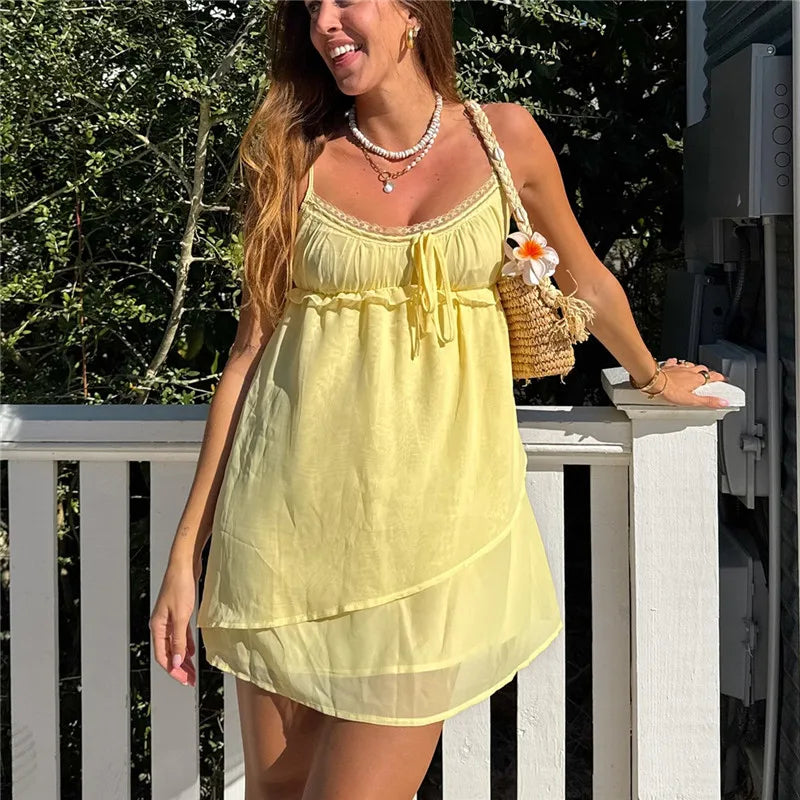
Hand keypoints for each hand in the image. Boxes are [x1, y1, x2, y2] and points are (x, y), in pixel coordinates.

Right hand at [149, 561, 198, 686]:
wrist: (184, 565)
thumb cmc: (180, 587)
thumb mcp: (181, 616)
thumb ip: (179, 640)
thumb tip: (177, 662)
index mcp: (157, 627)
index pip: (163, 656)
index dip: (174, 671)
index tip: (185, 681)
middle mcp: (160, 625)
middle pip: (168, 653)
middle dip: (179, 668)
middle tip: (190, 680)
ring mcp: (169, 619)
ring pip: (175, 644)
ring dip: (183, 658)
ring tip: (193, 671)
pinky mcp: (178, 612)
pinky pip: (180, 634)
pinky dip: (186, 644)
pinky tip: (192, 652)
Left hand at [656, 357, 729, 408]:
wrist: (655, 382)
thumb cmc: (670, 391)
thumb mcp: (691, 400)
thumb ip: (708, 401)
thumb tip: (722, 402)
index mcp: (697, 379)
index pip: (712, 376)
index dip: (719, 377)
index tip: (722, 378)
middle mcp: (689, 371)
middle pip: (702, 369)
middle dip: (707, 372)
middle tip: (708, 376)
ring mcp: (679, 368)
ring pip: (690, 365)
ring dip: (694, 367)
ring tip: (695, 371)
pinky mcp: (669, 366)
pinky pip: (674, 362)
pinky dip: (677, 363)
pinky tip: (675, 363)